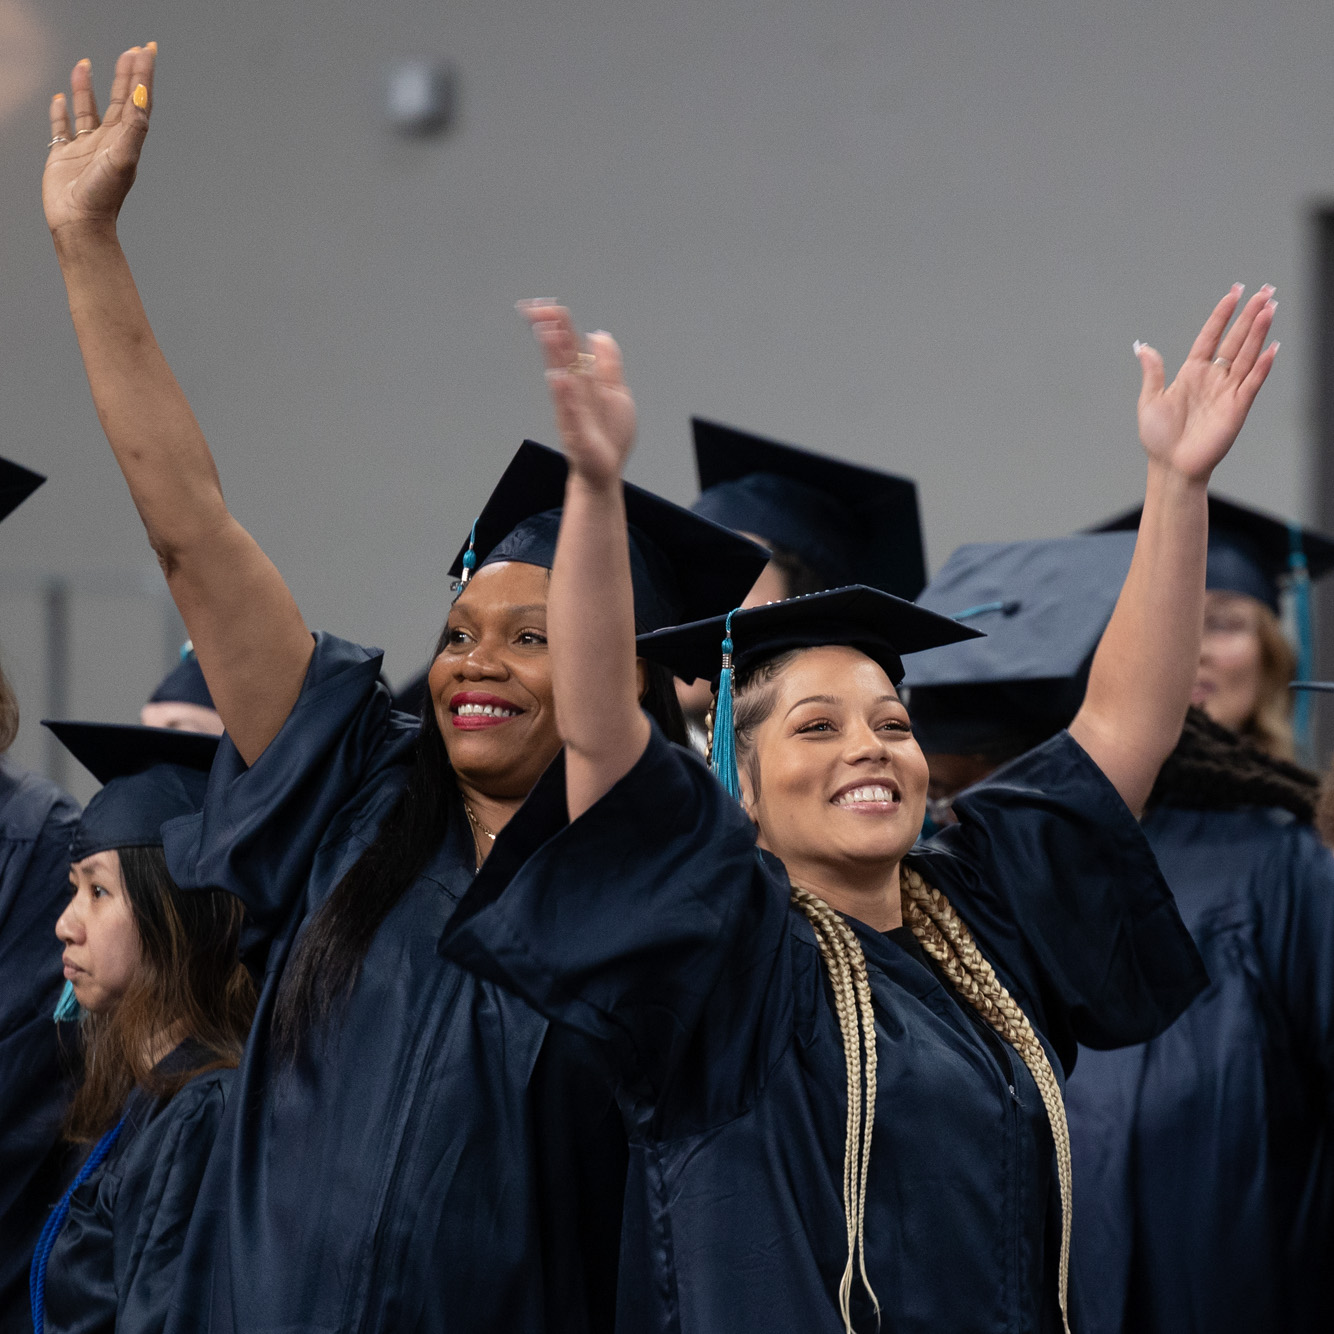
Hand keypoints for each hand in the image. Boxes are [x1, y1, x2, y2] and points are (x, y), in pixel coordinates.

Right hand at [43, 44, 155, 236]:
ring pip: (87, 109)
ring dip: (86, 86)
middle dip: (124, 76)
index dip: (143, 75)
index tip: (146, 51)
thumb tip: (142, 95)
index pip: (137, 100)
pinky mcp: (64, 155)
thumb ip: (134, 127)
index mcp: (126, 140)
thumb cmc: (103, 195)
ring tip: (85, 62)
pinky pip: (62, 127)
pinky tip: (60, 98)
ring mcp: (86, 147)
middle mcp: (108, 142)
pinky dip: (61, 112)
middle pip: (118, 101)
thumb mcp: (123, 158)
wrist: (79, 223)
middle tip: (130, 51)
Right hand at [520, 302, 635, 488]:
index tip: (541, 304)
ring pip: (564, 377)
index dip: (557, 323)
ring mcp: (573, 412)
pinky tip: (560, 378)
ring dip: (556, 355)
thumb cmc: (608, 435)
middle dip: (552, 331)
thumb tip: (599, 335)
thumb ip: (608, 363)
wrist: (602, 471)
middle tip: (538, 309)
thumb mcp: (616, 391)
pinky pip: (569, 410)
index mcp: (583, 381)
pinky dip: (565, 395)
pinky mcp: (578, 432)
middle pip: (563, 356)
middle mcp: (574, 393)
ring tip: (548, 333)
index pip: (568, 345)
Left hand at [1135, 285, 1277, 483]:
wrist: (1171, 466)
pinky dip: (1263, 365)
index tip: (1234, 292)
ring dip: (1259, 332)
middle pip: (1235, 340)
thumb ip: (1153, 372)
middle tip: (1265, 291)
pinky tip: (1272, 347)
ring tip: (1270, 308)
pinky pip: (1253, 382)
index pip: (1210, 336)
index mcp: (1191, 373)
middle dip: (1249, 316)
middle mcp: (1213, 378)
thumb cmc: (1159, 438)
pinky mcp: (1237, 407)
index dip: (1222, 315)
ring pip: (1247, 355)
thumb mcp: (1150, 401)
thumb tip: (1143, 347)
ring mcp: (1227, 391)